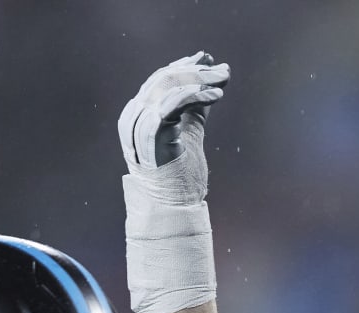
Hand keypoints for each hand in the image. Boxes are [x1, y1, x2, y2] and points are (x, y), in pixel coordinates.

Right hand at [117, 52, 230, 206]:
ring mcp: (139, 125)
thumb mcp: (190, 134)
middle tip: (223, 70)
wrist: (174, 207)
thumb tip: (210, 85)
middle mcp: (134, 116)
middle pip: (164, 79)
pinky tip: (216, 96)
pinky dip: (196, 95)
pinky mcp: (152, 134)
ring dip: (200, 80)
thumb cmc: (180, 176)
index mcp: (139, 114)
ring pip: (168, 87)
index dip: (184, 66)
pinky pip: (174, 103)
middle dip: (196, 70)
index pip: (160, 80)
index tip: (208, 59)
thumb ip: (195, 110)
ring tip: (223, 81)